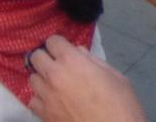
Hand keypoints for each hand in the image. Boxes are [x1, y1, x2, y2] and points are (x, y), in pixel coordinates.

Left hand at [25, 35, 146, 120]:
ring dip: (43, 79)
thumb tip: (79, 53)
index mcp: (72, 61)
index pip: (53, 40)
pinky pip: (33, 101)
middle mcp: (54, 75)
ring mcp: (46, 96)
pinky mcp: (44, 115)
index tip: (66, 51)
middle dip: (47, 58)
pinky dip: (41, 100)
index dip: (60, 45)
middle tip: (59, 67)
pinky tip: (53, 103)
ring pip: (33, 78)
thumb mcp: (117, 78)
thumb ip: (94, 61)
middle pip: (36, 56)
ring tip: (56, 86)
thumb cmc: (123, 107)